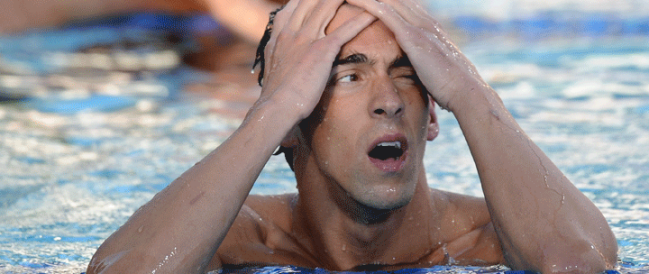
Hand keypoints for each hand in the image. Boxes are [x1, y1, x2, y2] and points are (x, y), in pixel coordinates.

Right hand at [253, 0, 375, 121]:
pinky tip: (374, 12)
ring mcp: (306, 37)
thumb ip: (281, 58)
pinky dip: (361, 19)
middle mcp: (290, 31)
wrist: (276, 108)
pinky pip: (345, 29)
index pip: (294, 5)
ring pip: (326, 5)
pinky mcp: (322, 49)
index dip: (307, 0)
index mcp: (279, 36)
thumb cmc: (276, 97)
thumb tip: (285, 60)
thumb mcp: (274, 70)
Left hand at [346, 0, 487, 110]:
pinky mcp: (412, 36)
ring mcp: (418, 27)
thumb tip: (416, 69)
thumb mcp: (433, 68)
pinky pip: (386, 14)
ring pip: (388, 1)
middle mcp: (424, 21)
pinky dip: (369, 5)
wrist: (465, 91)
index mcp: (428, 27)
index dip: (385, 1)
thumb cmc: (451, 86)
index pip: (402, 6)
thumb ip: (422, 61)